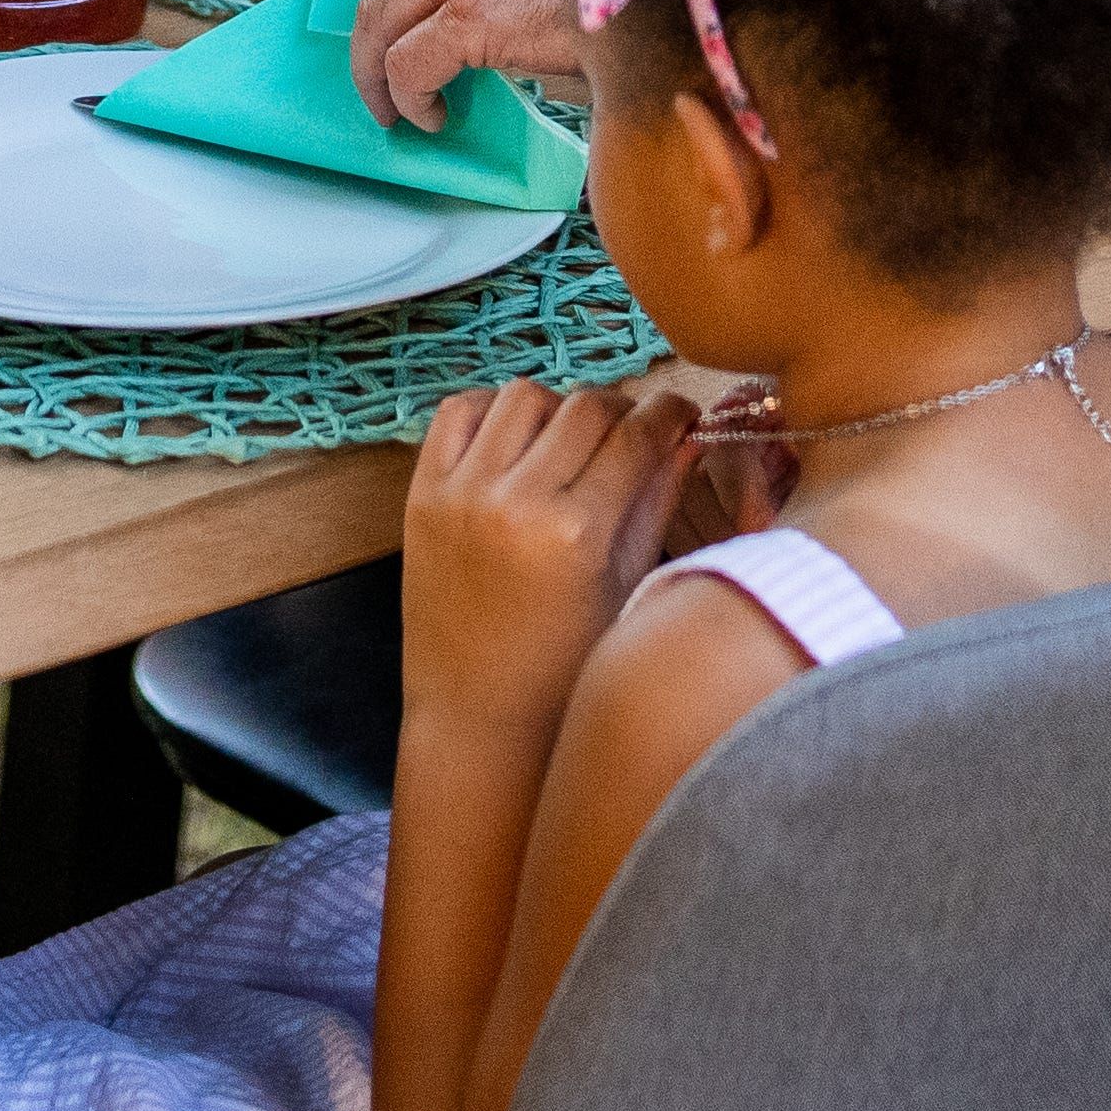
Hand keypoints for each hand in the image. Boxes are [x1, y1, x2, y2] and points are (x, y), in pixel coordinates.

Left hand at [398, 379, 694, 727]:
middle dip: (620, 412)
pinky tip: (514, 441)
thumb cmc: (563, 668)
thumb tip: (688, 437)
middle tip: (629, 436)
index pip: (637, 435)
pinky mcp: (422, 494)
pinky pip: (458, 412)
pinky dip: (491, 411)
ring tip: (567, 445)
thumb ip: (657, 502)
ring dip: (557, 409)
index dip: (669, 414)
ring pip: (523, 395)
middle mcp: (515, 503)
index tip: (681, 413)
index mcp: (575, 534)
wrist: (478, 715)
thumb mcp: (625, 587)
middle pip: (585, 407)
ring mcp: (461, 494)